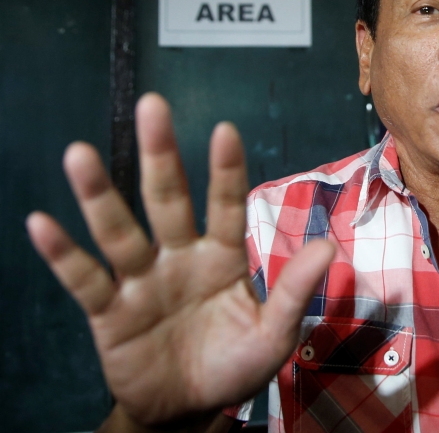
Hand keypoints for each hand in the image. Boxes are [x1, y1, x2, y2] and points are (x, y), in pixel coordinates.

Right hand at [27, 93, 335, 424]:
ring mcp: (141, 281)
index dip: (225, 170)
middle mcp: (179, 257)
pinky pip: (84, 280)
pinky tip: (42, 224)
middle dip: (161, 155)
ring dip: (99, 195)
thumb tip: (327, 247)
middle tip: (153, 106)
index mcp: (223, 257)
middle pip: (167, 200)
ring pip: (119, 231)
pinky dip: (63, 255)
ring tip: (79, 154)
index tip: (224, 129)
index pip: (226, 205)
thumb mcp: (273, 334)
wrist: (191, 410)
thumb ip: (292, 291)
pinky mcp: (109, 312)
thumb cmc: (235, 364)